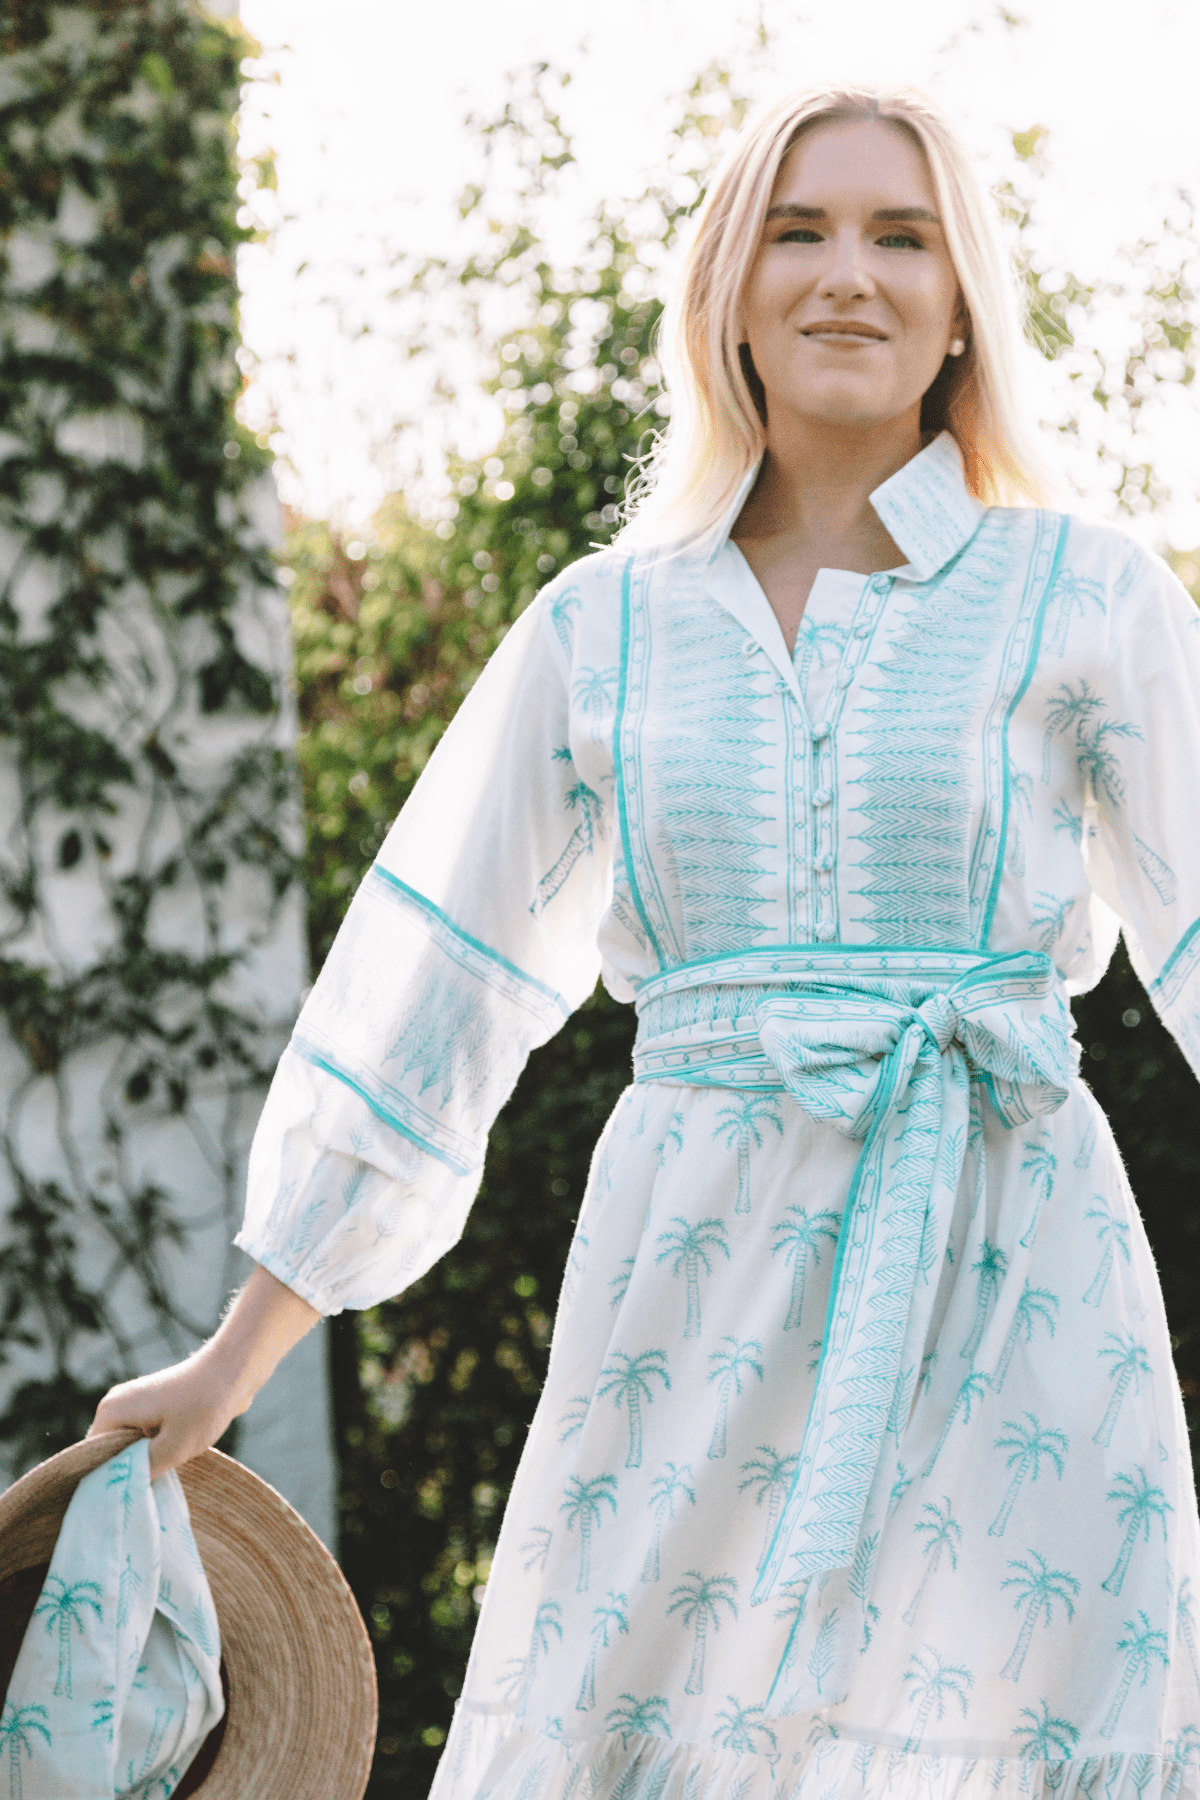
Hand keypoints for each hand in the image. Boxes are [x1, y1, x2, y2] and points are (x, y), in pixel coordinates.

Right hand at [87, 1265, 321, 1478]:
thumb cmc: (204, 1405)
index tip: (126, 1500)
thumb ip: (142, 1471)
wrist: (235, 1369)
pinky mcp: (157, 1406)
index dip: (106, 1482)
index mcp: (111, 1411)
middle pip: (111, 1454)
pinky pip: (147, 1437)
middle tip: (148, 1493)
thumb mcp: (172, 1448)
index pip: (92, 1459)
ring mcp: (137, 1404)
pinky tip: (175, 1461)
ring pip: (132, 1448)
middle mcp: (118, 1404)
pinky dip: (158, 1450)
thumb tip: (121, 1490)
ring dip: (147, 1462)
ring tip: (165, 1476)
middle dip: (128, 1472)